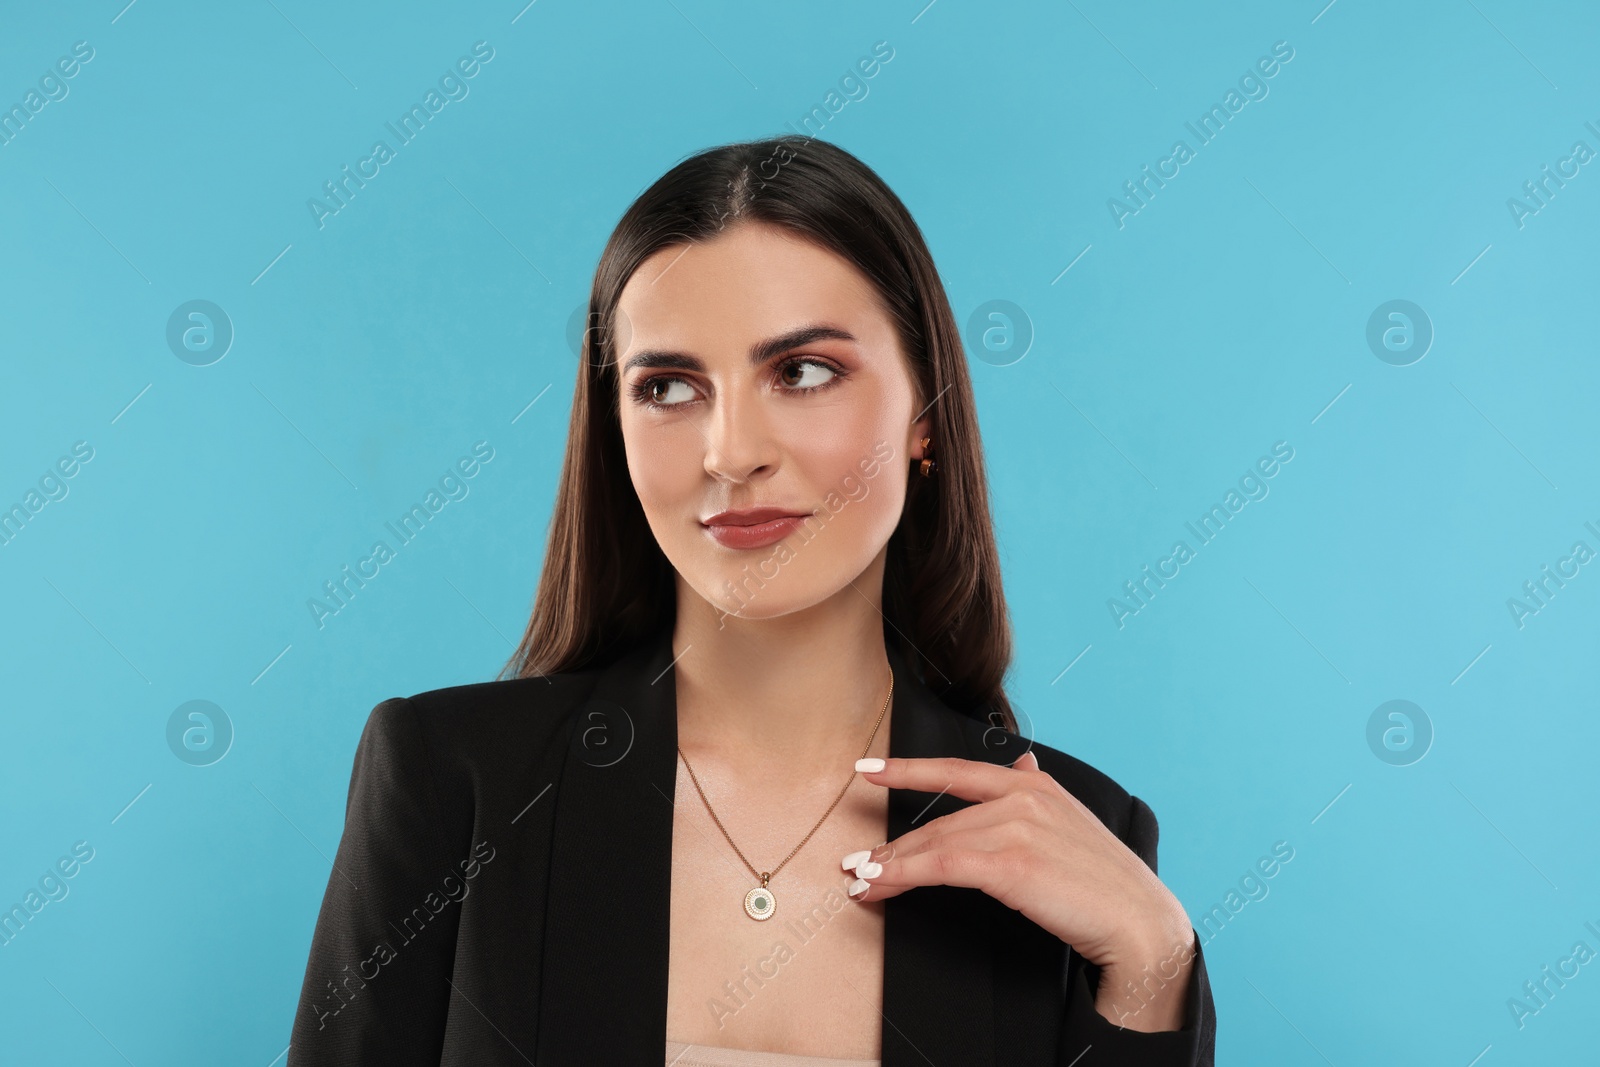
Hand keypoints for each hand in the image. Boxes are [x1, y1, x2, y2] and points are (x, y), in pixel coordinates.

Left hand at [843, 750, 1196, 1030]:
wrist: (1140, 922)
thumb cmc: (1106, 884)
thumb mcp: (1072, 823)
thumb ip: (1040, 793)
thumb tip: (1023, 762)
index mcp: (1034, 785)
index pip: (957, 771)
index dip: (907, 769)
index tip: (867, 769)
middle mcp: (1022, 796)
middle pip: (938, 820)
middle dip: (892, 845)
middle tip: (856, 864)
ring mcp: (1016, 827)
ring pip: (934, 843)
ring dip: (890, 866)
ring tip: (861, 882)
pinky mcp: (1010, 863)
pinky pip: (941, 865)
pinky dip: (904, 874)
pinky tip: (881, 884)